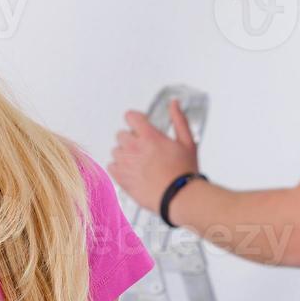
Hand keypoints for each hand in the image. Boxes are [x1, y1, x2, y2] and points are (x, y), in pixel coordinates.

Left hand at [106, 98, 200, 214]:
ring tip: (139, 163)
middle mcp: (134, 147)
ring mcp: (125, 163)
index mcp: (149, 136)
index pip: (130, 116)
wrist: (178, 197)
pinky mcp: (121, 178)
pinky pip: (111, 166)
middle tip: (144, 149)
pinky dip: (119, 168)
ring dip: (125, 153)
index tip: (142, 126)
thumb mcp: (188, 142)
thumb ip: (179, 120)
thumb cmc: (184, 171)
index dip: (136, 120)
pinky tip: (132, 172)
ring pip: (116, 150)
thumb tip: (174, 103)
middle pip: (121, 134)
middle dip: (131, 139)